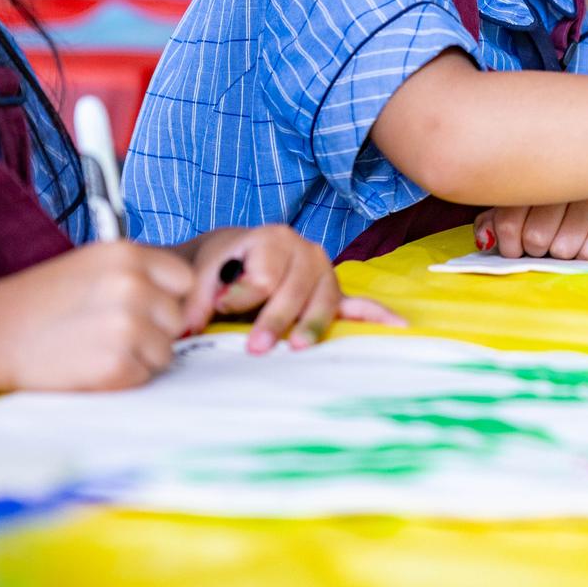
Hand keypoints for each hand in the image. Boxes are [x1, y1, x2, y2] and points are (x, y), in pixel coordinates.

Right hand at [0, 242, 192, 390]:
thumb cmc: (40, 302)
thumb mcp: (92, 265)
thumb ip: (139, 273)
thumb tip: (186, 296)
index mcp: (127, 254)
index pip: (183, 279)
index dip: (164, 297)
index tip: (138, 307)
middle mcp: (132, 285)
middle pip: (177, 318)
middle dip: (152, 330)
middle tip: (106, 331)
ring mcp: (126, 326)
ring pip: (165, 351)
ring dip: (138, 356)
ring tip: (95, 347)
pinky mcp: (117, 365)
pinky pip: (144, 376)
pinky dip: (121, 378)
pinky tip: (88, 365)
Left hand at [185, 225, 404, 352]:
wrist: (242, 257)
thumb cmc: (225, 266)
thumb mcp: (203, 272)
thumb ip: (198, 298)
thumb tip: (187, 328)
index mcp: (272, 239)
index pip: (262, 275)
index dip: (240, 297)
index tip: (221, 310)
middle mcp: (305, 251)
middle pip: (293, 289)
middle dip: (274, 320)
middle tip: (257, 347)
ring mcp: (324, 273)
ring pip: (322, 300)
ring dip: (312, 324)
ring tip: (300, 346)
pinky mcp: (334, 294)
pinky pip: (360, 304)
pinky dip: (378, 316)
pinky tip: (399, 326)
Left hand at [474, 193, 587, 259]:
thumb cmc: (558, 204)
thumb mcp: (523, 206)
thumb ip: (495, 221)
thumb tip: (486, 240)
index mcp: (533, 175)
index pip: (507, 222)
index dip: (509, 243)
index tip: (517, 245)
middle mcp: (565, 182)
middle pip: (535, 238)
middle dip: (536, 248)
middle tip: (546, 240)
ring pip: (563, 248)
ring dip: (562, 253)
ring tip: (568, 238)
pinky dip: (586, 253)